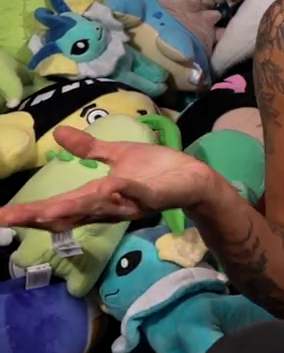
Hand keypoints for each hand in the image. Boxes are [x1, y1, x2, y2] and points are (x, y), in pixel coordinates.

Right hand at [0, 127, 216, 231]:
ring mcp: (130, 202)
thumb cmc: (155, 170)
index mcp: (97, 196)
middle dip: (38, 216)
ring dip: (71, 207)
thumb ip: (88, 149)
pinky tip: (109, 185)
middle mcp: (108, 205)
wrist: (194, 176)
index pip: (57, 207)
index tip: (1, 215)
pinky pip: (135, 192)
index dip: (28, 212)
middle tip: (7, 219)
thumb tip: (56, 133)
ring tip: (43, 211)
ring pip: (96, 205)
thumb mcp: (118, 155)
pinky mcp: (153, 196)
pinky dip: (123, 189)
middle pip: (68, 212)